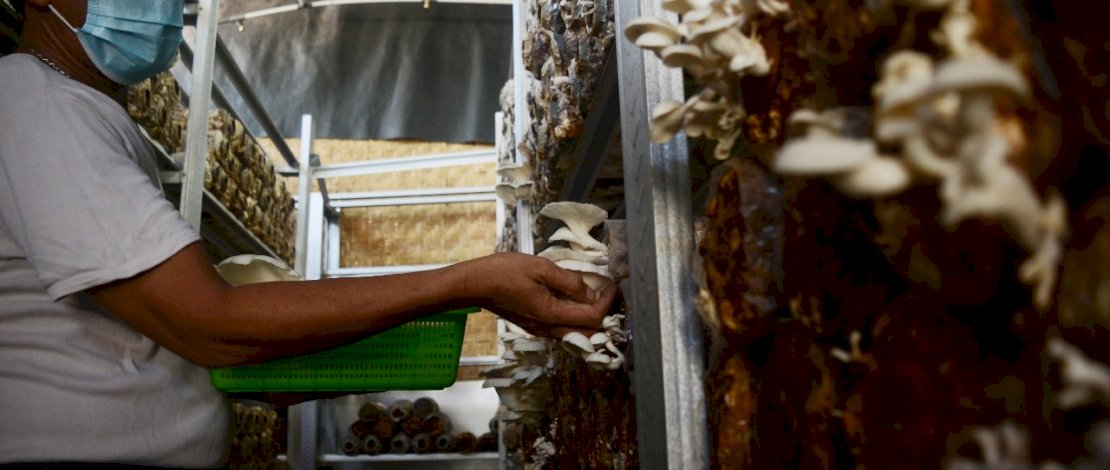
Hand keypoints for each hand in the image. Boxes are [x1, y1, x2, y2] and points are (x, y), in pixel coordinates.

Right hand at [457, 252, 616, 337]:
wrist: (474, 284)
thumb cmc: (503, 272)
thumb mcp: (540, 268)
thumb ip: (569, 282)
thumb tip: (590, 293)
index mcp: (551, 314)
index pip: (592, 317)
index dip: (608, 303)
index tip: (614, 285)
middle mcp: (547, 328)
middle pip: (588, 333)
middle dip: (604, 315)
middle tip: (609, 294)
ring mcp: (539, 330)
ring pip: (575, 333)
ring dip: (590, 319)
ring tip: (596, 296)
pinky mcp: (533, 326)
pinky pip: (562, 328)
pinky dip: (575, 318)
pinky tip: (575, 300)